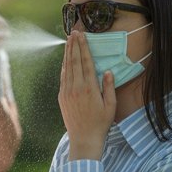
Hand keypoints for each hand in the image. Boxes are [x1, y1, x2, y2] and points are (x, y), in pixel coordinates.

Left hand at [59, 30, 113, 159]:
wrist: (83, 139)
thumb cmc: (101, 123)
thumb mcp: (110, 105)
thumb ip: (109, 87)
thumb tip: (109, 71)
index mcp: (89, 88)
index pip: (86, 62)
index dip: (84, 47)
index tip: (82, 35)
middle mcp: (76, 87)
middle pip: (74, 61)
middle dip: (74, 45)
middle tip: (73, 32)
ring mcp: (67, 92)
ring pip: (67, 68)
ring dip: (68, 53)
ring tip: (69, 41)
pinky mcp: (62, 97)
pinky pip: (63, 77)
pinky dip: (64, 66)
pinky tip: (65, 59)